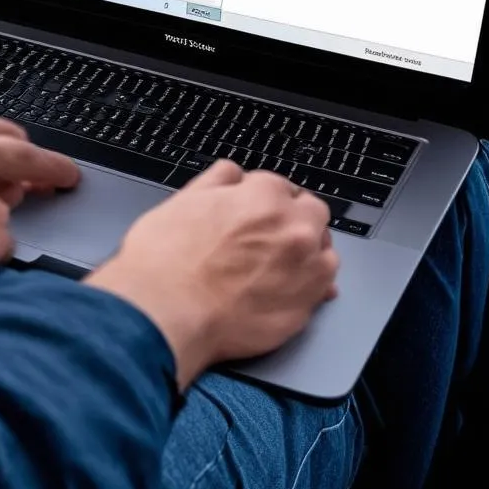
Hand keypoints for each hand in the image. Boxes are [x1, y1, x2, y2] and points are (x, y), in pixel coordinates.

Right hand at [85, 161, 337, 388]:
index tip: (254, 210)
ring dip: (306, 252)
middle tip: (269, 235)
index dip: (262, 198)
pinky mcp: (305, 306)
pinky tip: (285, 289)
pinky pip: (324, 288)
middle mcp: (292, 228)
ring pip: (324, 250)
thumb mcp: (182, 201)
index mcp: (263, 196)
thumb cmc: (165, 261)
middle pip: (312, 212)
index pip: (278, 185)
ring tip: (276, 265)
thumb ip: (217, 182)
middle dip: (294, 219)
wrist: (164, 312)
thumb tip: (233, 175)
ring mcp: (304, 268)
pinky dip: (310, 284)